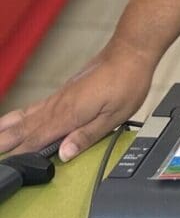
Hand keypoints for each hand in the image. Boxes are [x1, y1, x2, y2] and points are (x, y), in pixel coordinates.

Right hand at [0, 39, 156, 161]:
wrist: (130, 51)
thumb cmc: (127, 80)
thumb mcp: (115, 115)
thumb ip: (88, 136)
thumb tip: (64, 155)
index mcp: (70, 114)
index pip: (37, 140)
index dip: (20, 155)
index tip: (8, 167)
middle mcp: (59, 105)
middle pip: (25, 128)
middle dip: (5, 142)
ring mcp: (60, 97)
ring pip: (26, 116)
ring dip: (7, 130)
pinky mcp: (64, 91)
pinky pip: (35, 107)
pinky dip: (19, 116)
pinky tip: (13, 121)